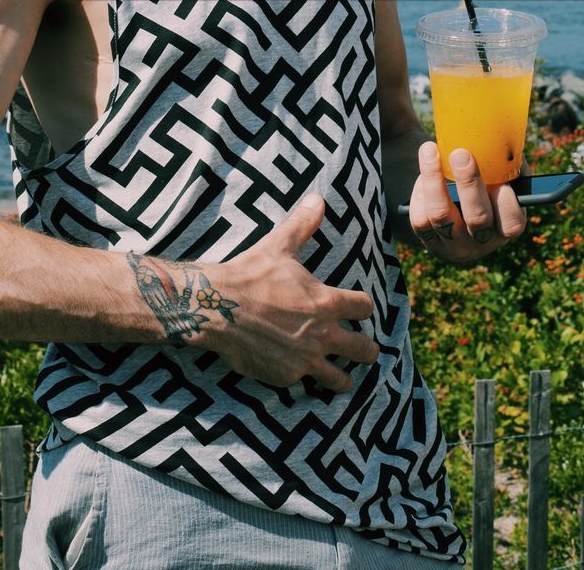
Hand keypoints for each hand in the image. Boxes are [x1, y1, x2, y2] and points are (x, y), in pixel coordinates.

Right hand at [204, 194, 378, 391]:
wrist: (217, 307)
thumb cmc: (250, 274)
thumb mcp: (278, 245)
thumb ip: (302, 224)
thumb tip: (318, 198)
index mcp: (327, 302)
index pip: (365, 308)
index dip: (364, 307)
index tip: (359, 308)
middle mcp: (323, 335)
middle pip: (364, 350)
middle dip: (367, 350)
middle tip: (365, 349)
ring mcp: (306, 360)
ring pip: (341, 380)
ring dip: (343, 376)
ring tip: (341, 376)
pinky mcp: (286, 377)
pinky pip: (305, 384)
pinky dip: (304, 379)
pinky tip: (299, 372)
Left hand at [408, 141, 526, 262]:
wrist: (452, 208)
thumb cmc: (483, 187)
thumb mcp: (500, 181)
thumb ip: (505, 167)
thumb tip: (503, 146)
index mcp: (504, 229)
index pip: (512, 224)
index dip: (507, 203)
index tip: (500, 179)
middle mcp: (480, 242)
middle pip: (477, 218)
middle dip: (469, 184)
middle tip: (460, 154)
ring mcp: (454, 245)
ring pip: (441, 215)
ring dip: (434, 179)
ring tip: (430, 150)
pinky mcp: (429, 241)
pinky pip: (420, 218)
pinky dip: (420, 191)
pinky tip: (424, 172)